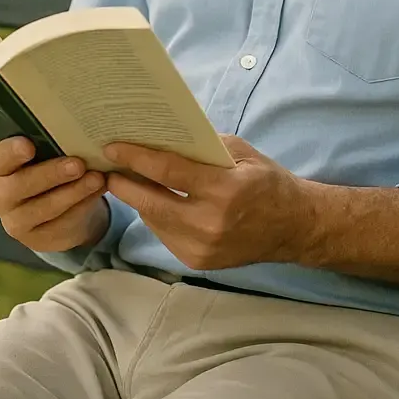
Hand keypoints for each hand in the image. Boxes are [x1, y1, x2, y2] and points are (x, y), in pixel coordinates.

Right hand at [0, 137, 108, 254]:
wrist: (53, 210)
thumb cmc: (46, 169)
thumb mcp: (43, 155)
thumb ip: (48, 143)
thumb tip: (75, 127)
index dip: (11, 152)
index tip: (29, 145)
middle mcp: (0, 195)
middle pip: (21, 186)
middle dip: (51, 174)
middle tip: (78, 164)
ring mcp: (16, 221)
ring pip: (44, 208)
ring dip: (73, 193)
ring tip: (97, 178)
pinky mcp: (37, 240)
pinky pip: (61, 224)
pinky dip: (83, 207)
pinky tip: (98, 192)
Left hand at [103, 135, 312, 271]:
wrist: (293, 227)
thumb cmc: (267, 182)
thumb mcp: (240, 153)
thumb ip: (202, 146)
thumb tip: (161, 136)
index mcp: (223, 189)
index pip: (168, 171)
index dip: (135, 158)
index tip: (111, 148)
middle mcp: (210, 223)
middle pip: (151, 202)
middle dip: (124, 184)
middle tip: (105, 168)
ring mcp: (202, 247)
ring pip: (154, 220)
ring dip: (137, 200)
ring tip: (124, 181)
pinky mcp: (197, 262)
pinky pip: (165, 235)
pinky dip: (155, 217)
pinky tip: (152, 202)